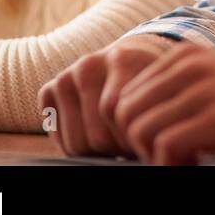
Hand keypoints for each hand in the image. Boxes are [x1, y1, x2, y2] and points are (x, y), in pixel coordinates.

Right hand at [39, 36, 172, 156]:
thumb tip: (150, 156)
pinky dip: (77, 146)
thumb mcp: (165, 93)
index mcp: (122, 59)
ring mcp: (66, 78)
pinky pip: (59, 140)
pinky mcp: (50, 90)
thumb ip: (156, 115)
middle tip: (133, 145)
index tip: (148, 141)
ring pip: (76, 144)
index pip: (117, 115)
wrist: (134, 57)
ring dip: (99, 151)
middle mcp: (88, 65)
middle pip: (96, 137)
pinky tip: (96, 134)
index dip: (134, 140)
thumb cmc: (153, 84)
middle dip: (118, 149)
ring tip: (119, 141)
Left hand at [112, 44, 214, 164]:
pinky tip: (201, 165)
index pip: (125, 94)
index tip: (165, 143)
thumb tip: (131, 116)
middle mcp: (191, 64)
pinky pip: (164, 147)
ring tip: (188, 161)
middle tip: (173, 157)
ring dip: (155, 156)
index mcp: (187, 54)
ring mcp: (204, 89)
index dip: (136, 127)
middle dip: (138, 143)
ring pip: (139, 130)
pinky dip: (173, 166)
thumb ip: (181, 89)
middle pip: (124, 112)